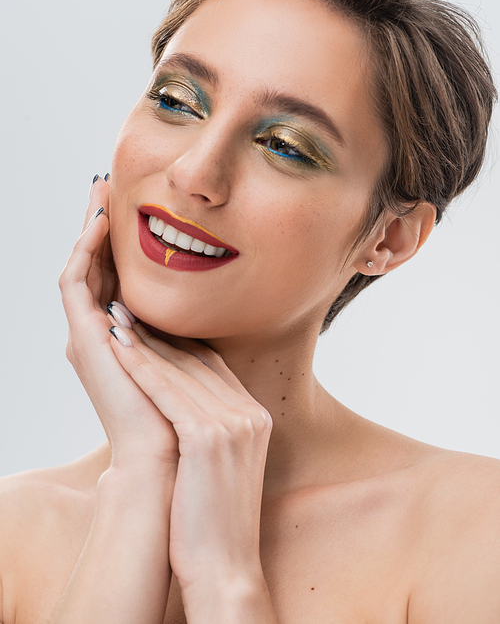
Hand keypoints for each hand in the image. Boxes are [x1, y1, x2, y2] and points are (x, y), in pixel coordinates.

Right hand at [59, 176, 177, 472]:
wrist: (169, 457)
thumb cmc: (184, 413)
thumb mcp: (186, 358)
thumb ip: (183, 332)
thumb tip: (205, 307)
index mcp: (121, 338)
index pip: (115, 277)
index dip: (120, 243)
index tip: (133, 207)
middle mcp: (98, 334)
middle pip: (94, 267)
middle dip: (100, 226)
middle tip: (106, 185)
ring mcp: (87, 336)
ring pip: (81, 267)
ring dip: (89, 228)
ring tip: (100, 190)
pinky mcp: (83, 338)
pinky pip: (75, 282)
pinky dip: (85, 249)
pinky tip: (101, 222)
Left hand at [109, 324, 272, 594]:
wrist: (226, 566)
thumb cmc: (215, 519)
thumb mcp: (225, 463)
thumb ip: (216, 425)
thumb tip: (184, 404)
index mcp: (257, 416)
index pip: (213, 367)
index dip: (179, 344)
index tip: (151, 326)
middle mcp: (250, 413)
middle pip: (197, 363)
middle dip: (159, 336)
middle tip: (128, 311)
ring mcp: (233, 424)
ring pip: (179, 372)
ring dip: (144, 343)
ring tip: (117, 321)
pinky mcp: (208, 438)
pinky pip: (167, 393)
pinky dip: (141, 368)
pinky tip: (120, 349)